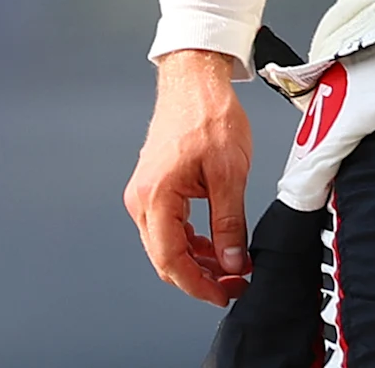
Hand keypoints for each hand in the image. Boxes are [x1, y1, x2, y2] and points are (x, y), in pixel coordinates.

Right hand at [125, 49, 252, 305]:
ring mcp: (144, 193)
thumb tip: (231, 262)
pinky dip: (190, 242)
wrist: (194, 80)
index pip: (170, 259)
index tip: (224, 294)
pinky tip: (214, 244)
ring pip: (166, 245)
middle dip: (199, 277)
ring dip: (196, 261)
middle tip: (233, 284)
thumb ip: (229, 224)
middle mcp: (142, 198)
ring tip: (229, 266)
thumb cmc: (208, 115)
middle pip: (165, 258)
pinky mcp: (154, 187)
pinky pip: (167, 228)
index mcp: (156, 196)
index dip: (198, 285)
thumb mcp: (229, 174)